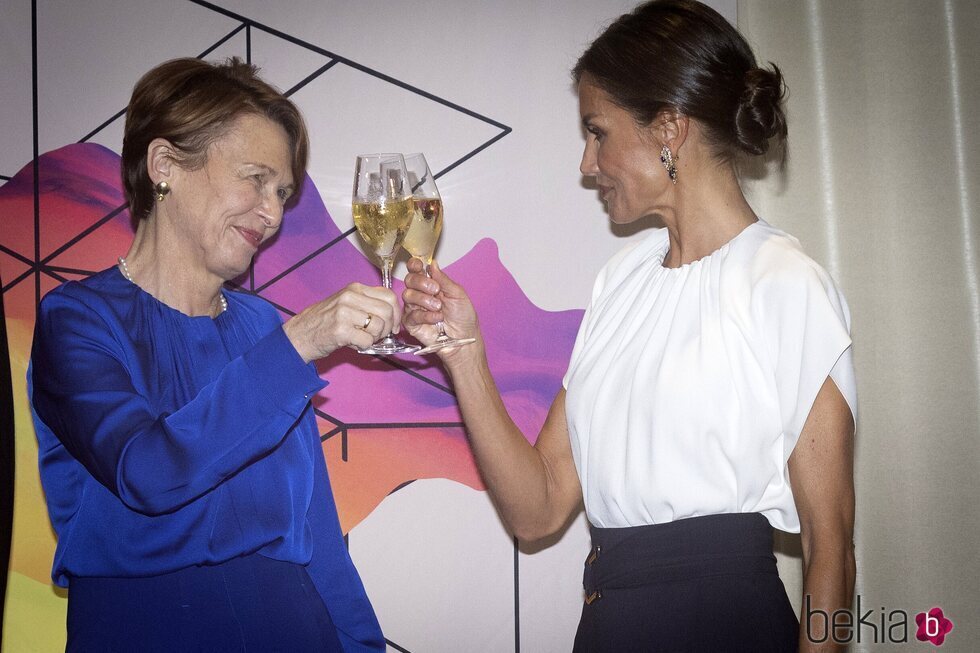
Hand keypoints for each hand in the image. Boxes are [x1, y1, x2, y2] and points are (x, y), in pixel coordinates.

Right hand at [283, 283, 400, 361]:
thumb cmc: (325, 321)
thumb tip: (394, 315)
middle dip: (389, 328)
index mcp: (355, 289)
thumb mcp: (346, 304)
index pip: (389, 295)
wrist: (299, 335)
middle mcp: (350, 297)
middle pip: (387, 311)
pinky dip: (365, 346)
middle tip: (379, 336)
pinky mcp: (340, 330)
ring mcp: (344, 313)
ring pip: (379, 326)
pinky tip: (354, 344)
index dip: (397, 313)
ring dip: (376, 338)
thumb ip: (367, 304)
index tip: (394, 325)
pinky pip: (367, 340)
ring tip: (364, 339)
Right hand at [402, 258, 480, 360]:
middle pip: (409, 280)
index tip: (418, 265)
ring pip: (408, 295)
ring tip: (439, 307)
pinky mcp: (412, 323)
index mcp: (431, 284)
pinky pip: (411, 314)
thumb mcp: (457, 294)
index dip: (414, 265)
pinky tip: (437, 318)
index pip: (416, 270)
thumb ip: (443, 279)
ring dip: (424, 300)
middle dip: (421, 282)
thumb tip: (433, 264)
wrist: (464, 338)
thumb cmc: (463, 318)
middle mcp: (421, 295)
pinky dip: (425, 315)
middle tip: (435, 290)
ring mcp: (415, 309)